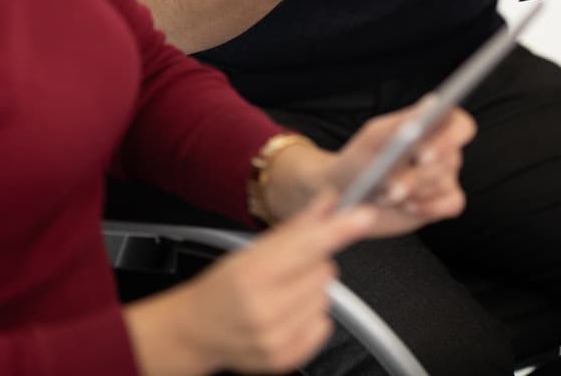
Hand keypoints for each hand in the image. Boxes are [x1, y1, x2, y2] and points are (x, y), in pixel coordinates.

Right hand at [124, 193, 375, 375]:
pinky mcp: (285, 359)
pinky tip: (287, 315)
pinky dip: (312, 317)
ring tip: (283, 295)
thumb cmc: (223, 286)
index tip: (364, 216)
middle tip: (287, 271)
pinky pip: (324, 326)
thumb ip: (295, 228)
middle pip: (324, 271)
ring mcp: (275, 338)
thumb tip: (329, 201)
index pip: (307, 246)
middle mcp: (264, 309)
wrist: (196, 332)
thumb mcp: (250, 251)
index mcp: (252, 274)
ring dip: (312, 291)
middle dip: (313, 264)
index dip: (338, 230)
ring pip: (326, 297)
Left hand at [263, 105, 473, 233]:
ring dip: (413, 191)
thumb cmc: (361, 158)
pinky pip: (452, 204)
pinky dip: (430, 207)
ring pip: (444, 183)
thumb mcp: (374, 138)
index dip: (449, 138)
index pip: (460, 126)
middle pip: (450, 160)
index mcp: (433, 126)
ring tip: (386, 195)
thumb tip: (432, 104)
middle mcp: (444, 150)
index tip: (424, 154)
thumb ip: (402, 122)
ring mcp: (445, 177)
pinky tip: (408, 207)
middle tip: (394, 188)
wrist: (346, 192)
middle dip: (418, 176)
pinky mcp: (441, 203)